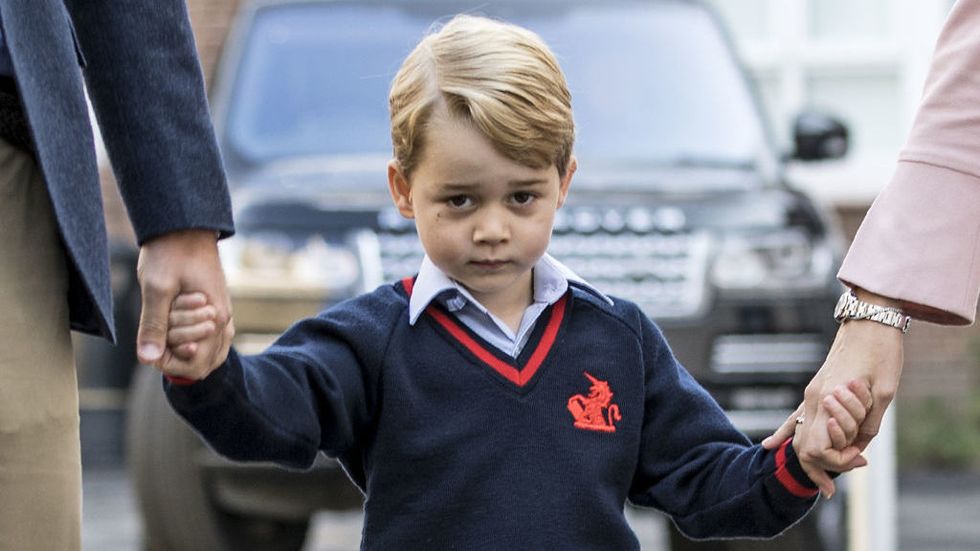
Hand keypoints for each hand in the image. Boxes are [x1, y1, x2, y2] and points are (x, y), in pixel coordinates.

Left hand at [136, 229, 232, 379]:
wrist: (184, 226)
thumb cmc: (170, 253)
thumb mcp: (156, 289)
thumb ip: (153, 326)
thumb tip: (148, 359)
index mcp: (215, 319)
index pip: (197, 366)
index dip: (169, 362)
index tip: (152, 342)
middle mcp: (224, 320)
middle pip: (204, 363)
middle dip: (177, 352)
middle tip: (162, 324)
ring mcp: (222, 314)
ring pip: (210, 352)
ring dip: (184, 345)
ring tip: (167, 323)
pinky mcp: (216, 307)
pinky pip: (210, 338)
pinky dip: (191, 337)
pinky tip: (175, 324)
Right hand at [763, 292, 903, 490]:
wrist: (870, 320)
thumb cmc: (881, 352)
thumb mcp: (885, 392)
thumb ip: (869, 422)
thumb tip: (859, 445)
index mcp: (827, 398)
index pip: (817, 447)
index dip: (836, 461)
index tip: (859, 460)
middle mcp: (813, 398)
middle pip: (803, 446)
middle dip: (819, 469)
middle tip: (835, 485)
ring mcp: (811, 392)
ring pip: (798, 433)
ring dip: (809, 458)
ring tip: (821, 480)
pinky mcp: (816, 387)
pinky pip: (794, 416)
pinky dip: (784, 433)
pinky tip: (769, 445)